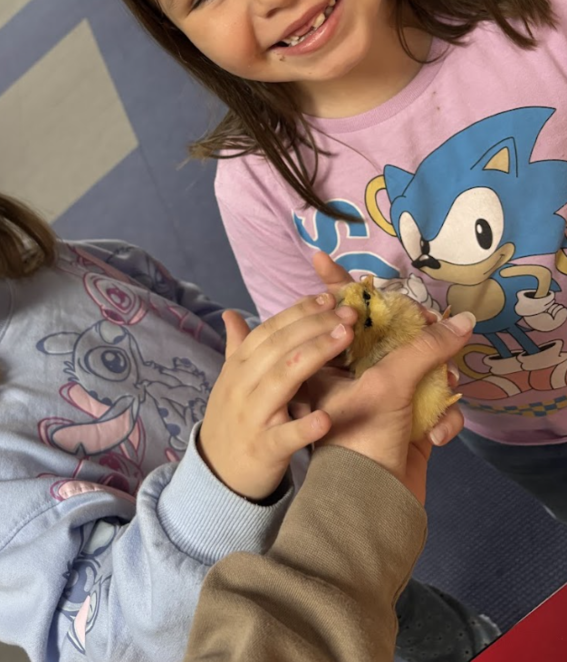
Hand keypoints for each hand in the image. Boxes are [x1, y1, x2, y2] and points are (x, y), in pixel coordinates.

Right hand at [198, 295, 357, 500]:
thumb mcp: (231, 382)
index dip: (299, 311)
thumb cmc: (233, 421)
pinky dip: (304, 426)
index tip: (329, 297)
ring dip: (315, 355)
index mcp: (238, 366)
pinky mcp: (263, 449)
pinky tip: (327, 417)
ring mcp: (252, 416)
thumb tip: (231, 314)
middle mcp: (242, 385)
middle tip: (349, 313)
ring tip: (346, 338)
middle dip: (315, 325)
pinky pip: (284, 435)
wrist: (216, 475)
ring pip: (282, 379)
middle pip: (279, 347)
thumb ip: (237, 347)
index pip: (269, 330)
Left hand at [308, 310, 475, 504]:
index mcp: (330, 365)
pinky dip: (443, 419)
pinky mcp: (409, 426)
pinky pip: (435, 407)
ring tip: (448, 387)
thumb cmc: (361, 438)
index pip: (344, 317)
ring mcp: (384, 403)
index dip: (360, 297)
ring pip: (422, 372)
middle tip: (438, 334)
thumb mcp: (387, 383)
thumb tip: (462, 320)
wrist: (370, 506)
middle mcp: (354, 380)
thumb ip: (424, 348)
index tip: (377, 286)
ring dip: (440, 381)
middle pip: (395, 341)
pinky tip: (436, 436)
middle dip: (423, 342)